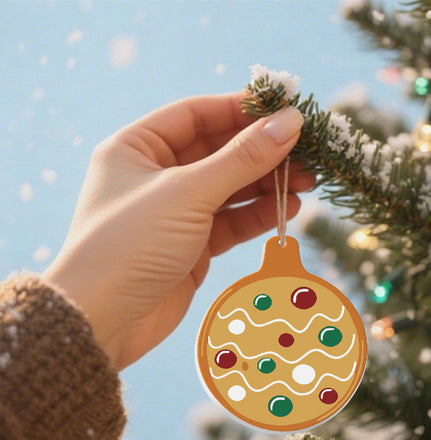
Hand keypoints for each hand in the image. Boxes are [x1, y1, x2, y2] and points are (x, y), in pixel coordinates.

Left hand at [44, 93, 311, 369]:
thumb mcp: (189, 193)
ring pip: (230, 190)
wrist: (105, 319)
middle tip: (308, 153)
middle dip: (263, 152)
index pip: (197, 115)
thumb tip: (290, 122)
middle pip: (218, 152)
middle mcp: (154, 176)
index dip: (242, 111)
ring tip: (308, 183)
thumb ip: (242, 159)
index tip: (286, 111)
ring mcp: (175, 214)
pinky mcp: (192, 249)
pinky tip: (287, 210)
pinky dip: (258, 216)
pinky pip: (231, 223)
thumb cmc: (132, 244)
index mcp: (136, 147)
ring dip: (267, 185)